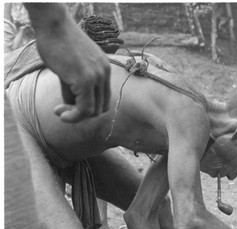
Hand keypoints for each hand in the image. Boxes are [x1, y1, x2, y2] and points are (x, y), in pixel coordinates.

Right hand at [32, 8, 110, 122]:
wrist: (52, 24)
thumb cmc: (57, 42)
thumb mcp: (69, 68)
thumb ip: (73, 88)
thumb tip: (70, 109)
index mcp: (104, 69)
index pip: (104, 99)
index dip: (89, 109)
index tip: (70, 107)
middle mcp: (104, 73)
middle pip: (101, 108)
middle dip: (82, 115)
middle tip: (62, 112)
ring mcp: (96, 77)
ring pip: (93, 111)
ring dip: (75, 117)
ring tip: (59, 113)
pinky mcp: (85, 81)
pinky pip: (84, 109)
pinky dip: (73, 116)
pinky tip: (60, 113)